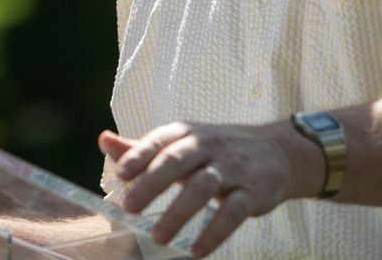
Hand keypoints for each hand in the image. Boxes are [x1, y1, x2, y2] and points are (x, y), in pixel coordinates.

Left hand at [99, 121, 314, 256]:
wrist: (278, 151)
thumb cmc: (217, 150)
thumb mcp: (182, 143)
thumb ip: (143, 148)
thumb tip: (103, 141)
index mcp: (186, 133)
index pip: (160, 140)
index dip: (139, 154)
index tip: (120, 173)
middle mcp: (208, 146)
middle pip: (177, 161)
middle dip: (152, 183)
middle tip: (129, 208)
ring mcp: (232, 168)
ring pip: (203, 187)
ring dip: (179, 212)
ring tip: (158, 238)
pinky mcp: (252, 191)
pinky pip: (233, 212)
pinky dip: (214, 232)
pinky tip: (197, 251)